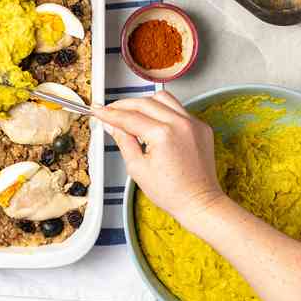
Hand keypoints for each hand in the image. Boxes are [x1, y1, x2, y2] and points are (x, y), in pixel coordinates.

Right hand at [95, 91, 226, 231]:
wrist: (198, 201)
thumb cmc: (171, 192)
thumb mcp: (138, 169)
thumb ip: (123, 141)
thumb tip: (112, 125)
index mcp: (163, 134)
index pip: (130, 117)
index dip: (110, 113)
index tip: (98, 110)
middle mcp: (180, 123)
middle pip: (145, 102)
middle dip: (124, 105)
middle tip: (111, 111)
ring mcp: (194, 122)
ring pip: (164, 99)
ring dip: (145, 103)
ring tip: (132, 113)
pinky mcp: (201, 126)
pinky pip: (179, 109)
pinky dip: (164, 111)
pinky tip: (154, 122)